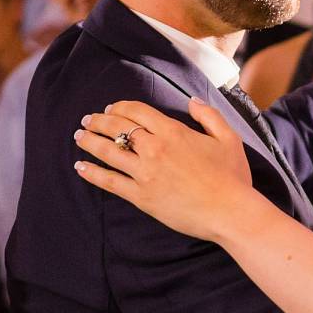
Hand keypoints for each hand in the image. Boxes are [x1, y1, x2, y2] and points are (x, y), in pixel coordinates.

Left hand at [74, 99, 255, 242]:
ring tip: (79, 137)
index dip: (119, 107)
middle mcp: (154, 149)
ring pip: (108, 151)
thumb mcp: (228, 139)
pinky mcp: (141, 196)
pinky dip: (92, 173)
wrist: (229, 212)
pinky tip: (80, 167)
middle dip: (98, 121)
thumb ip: (209, 115)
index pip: (136, 111)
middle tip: (87, 120)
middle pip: (117, 127)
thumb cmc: (233, 177)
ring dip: (89, 141)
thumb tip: (192, 101)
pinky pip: (110, 181)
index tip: (110, 108)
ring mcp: (145, 173)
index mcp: (173, 131)